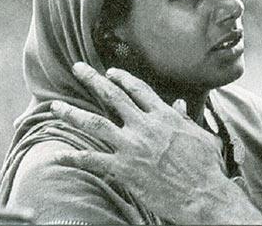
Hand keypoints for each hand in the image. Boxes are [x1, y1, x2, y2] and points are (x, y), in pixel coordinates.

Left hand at [50, 63, 260, 223]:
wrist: (202, 194)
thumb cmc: (206, 166)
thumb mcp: (200, 136)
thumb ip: (184, 119)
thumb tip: (179, 104)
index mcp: (164, 116)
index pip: (138, 89)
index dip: (122, 78)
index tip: (110, 72)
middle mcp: (145, 126)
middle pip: (113, 97)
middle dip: (92, 80)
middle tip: (77, 68)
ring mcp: (132, 147)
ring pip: (95, 124)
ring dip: (73, 114)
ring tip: (55, 106)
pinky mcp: (123, 169)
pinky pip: (92, 160)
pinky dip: (73, 157)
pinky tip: (58, 154)